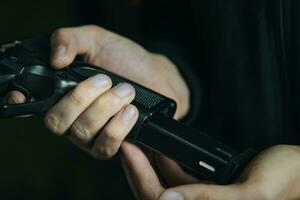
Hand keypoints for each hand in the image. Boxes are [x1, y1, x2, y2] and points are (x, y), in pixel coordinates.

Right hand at [7, 25, 189, 158]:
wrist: (154, 75)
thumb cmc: (124, 58)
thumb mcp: (96, 40)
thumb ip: (70, 40)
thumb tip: (55, 59)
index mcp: (61, 92)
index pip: (33, 104)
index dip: (24, 102)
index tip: (26, 95)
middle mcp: (71, 116)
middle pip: (57, 122)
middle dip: (82, 99)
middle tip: (106, 80)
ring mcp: (90, 134)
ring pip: (81, 134)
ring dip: (104, 109)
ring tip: (125, 91)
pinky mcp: (110, 144)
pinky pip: (104, 147)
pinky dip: (117, 128)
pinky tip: (130, 111)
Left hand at [121, 143, 299, 199]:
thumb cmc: (289, 184)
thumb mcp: (253, 193)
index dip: (140, 177)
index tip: (129, 150)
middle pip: (157, 194)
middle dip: (139, 167)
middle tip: (127, 141)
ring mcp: (202, 199)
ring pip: (165, 184)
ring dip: (151, 162)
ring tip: (139, 140)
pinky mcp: (207, 188)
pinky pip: (180, 176)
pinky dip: (168, 161)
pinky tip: (160, 147)